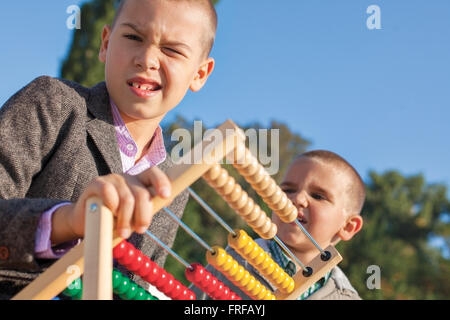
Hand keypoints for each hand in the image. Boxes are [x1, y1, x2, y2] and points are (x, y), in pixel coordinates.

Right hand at [51, 166, 170, 243]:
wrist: (87, 223)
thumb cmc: (116, 219)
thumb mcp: (134, 214)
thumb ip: (148, 206)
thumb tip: (168, 198)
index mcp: (140, 181)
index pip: (153, 174)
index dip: (161, 182)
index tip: (166, 196)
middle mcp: (127, 177)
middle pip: (142, 193)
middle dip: (144, 215)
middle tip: (141, 230)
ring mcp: (112, 178)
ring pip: (127, 199)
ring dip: (126, 220)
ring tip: (123, 232)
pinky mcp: (96, 183)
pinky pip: (108, 193)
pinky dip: (112, 206)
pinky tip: (109, 213)